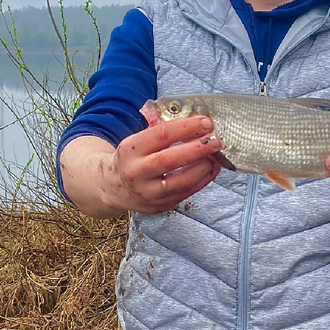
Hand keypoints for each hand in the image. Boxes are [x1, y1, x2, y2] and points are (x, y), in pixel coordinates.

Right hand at [105, 116, 223, 214]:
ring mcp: (147, 193)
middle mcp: (136, 173)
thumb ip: (160, 132)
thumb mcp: (137, 141)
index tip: (205, 122)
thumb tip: (195, 124)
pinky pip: (185, 194)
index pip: (161, 135)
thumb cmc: (132, 158)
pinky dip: (202, 181)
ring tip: (215, 156)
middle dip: (197, 149)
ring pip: (180, 182)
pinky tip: (210, 168)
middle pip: (170, 160)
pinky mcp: (158, 206)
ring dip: (202, 168)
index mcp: (130, 150)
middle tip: (216, 141)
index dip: (186, 128)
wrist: (112, 187)